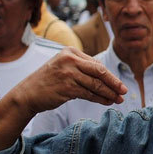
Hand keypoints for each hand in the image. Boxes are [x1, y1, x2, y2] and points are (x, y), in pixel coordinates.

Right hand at [12, 47, 126, 116]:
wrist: (28, 93)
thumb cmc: (49, 81)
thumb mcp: (64, 67)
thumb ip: (83, 68)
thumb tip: (108, 78)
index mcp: (71, 51)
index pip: (96, 64)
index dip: (110, 76)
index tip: (119, 85)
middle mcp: (69, 59)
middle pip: (99, 72)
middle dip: (114, 83)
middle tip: (125, 91)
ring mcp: (68, 73)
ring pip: (95, 84)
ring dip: (109, 93)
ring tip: (118, 100)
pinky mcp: (66, 87)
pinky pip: (89, 94)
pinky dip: (100, 99)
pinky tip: (107, 102)